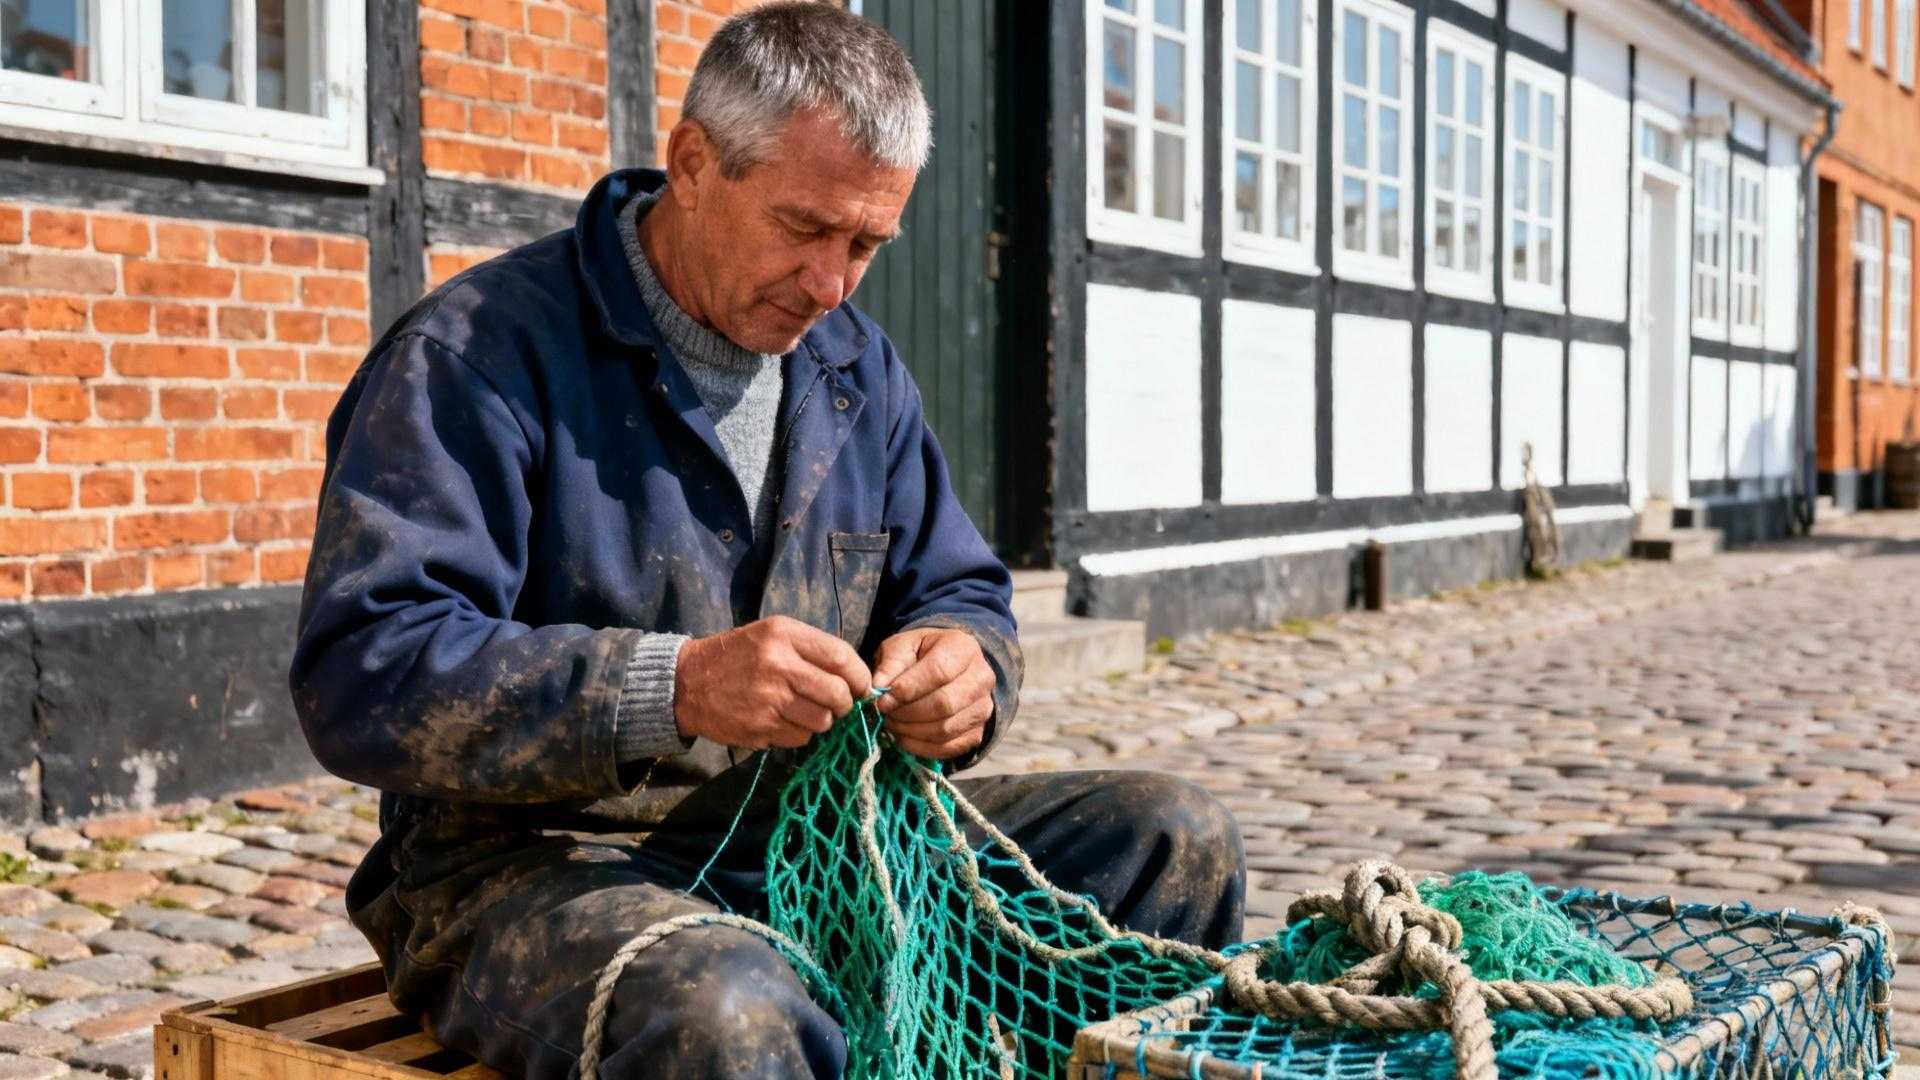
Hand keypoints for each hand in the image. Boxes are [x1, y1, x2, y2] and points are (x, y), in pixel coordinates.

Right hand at [674, 616, 871, 749]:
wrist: (687, 682)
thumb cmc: (738, 655)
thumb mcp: (772, 634)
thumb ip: (812, 649)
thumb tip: (854, 676)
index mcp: (784, 635)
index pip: (842, 657)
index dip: (860, 676)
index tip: (861, 686)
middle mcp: (779, 666)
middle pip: (838, 694)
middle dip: (844, 703)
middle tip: (837, 703)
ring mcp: (769, 700)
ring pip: (824, 721)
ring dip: (822, 720)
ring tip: (806, 711)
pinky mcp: (761, 728)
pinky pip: (801, 738)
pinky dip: (800, 733)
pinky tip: (784, 720)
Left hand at [871, 627, 994, 759]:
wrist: (946, 670)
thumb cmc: (920, 655)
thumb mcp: (902, 647)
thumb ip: (890, 664)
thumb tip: (877, 688)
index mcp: (965, 648)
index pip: (939, 671)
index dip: (908, 689)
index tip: (883, 698)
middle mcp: (982, 678)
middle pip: (944, 704)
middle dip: (907, 713)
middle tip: (884, 713)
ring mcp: (983, 708)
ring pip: (945, 729)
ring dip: (911, 731)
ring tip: (891, 723)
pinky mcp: (977, 732)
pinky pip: (947, 748)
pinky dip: (920, 747)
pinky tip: (903, 737)